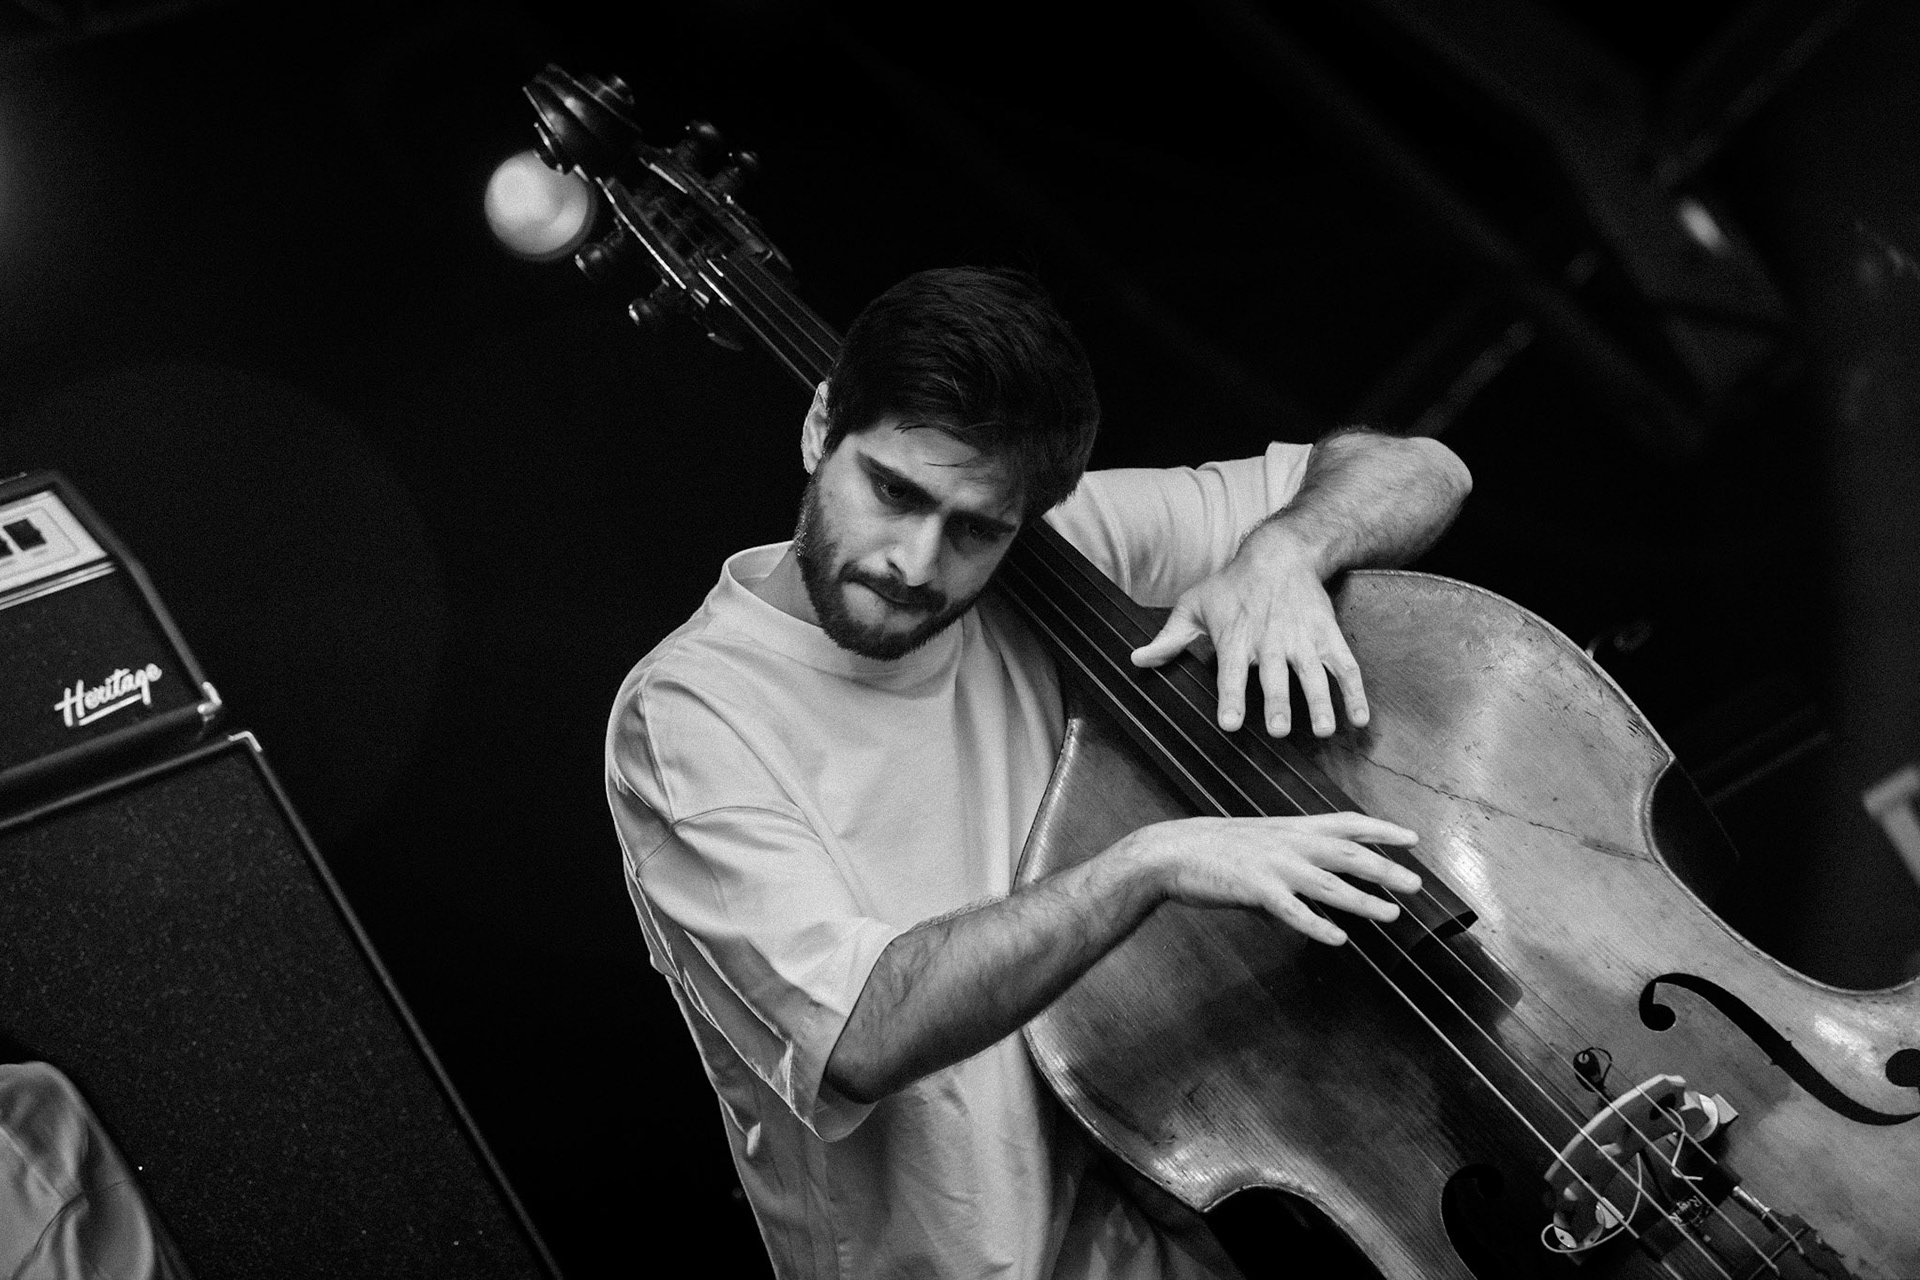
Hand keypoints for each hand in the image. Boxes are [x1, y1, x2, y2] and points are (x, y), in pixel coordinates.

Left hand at [1129, 526, 1368, 736]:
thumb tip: (1136, 660)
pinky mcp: (1328, 637)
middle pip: (1275, 677)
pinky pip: (1346, 667)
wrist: (1280, 553)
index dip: (1232, 698)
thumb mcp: (1194, 605)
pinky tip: (1359, 719)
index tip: (1231, 723)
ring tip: (1325, 730)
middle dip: (1279, 703)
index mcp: (1236, 639)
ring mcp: (1303, 640)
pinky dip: (1355, 693)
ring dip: (1320, 702)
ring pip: (1314, 675)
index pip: (1231, 673)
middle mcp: (1271, 642)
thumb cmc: (1231, 585)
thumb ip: (1168, 638)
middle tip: (1280, 730)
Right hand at [1129, 811, 1420, 945]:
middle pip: (1349, 853)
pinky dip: (1317, 925)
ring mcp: (1274, 865)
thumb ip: (1289, 864)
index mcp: (1292, 828)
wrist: (1171, 851)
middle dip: (1385, 867)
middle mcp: (1289, 842)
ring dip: (1363, 900)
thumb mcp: (1259, 845)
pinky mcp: (1255, 889)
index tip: (1411, 838)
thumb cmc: (1213, 849)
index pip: (1347, 822)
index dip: (1381, 829)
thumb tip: (1308, 897)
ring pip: (1329, 884)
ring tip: (1391, 913)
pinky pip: (1293, 911)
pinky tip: (1337, 938)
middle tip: (1417, 882)